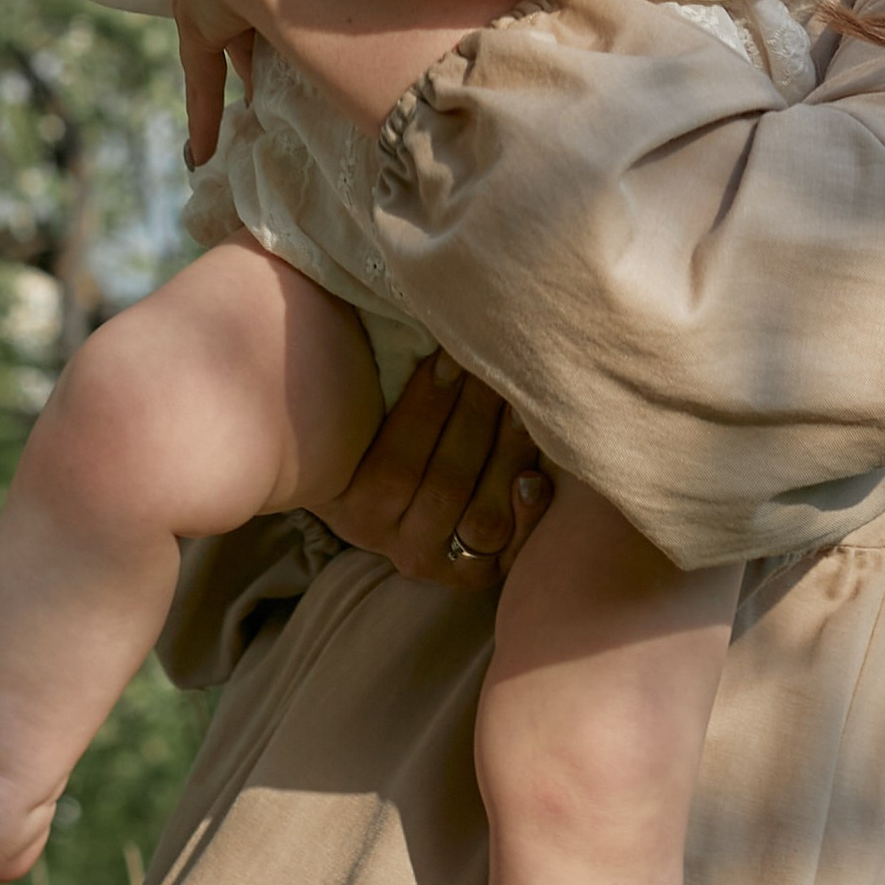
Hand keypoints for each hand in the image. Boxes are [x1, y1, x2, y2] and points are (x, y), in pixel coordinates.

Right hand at [312, 353, 552, 589]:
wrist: (391, 492)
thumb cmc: (376, 423)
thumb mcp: (360, 406)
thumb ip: (372, 377)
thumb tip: (395, 308)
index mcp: (346, 499)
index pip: (394, 460)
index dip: (427, 405)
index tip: (454, 353)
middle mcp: (385, 539)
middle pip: (443, 484)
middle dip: (478, 420)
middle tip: (503, 369)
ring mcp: (430, 560)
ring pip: (480, 518)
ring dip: (507, 460)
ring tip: (527, 411)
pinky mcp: (469, 575)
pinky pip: (506, 554)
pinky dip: (526, 517)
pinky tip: (538, 478)